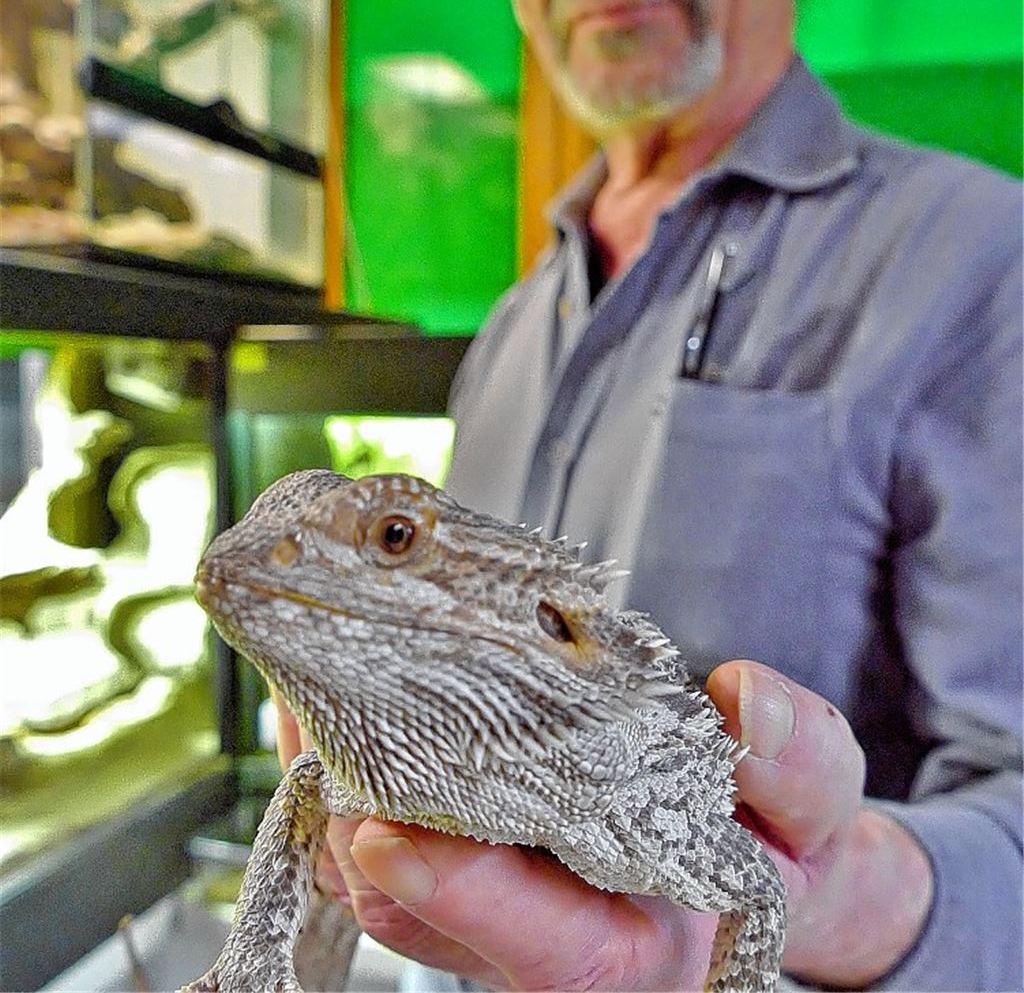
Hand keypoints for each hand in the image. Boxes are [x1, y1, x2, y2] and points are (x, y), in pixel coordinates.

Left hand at [275, 663, 932, 990]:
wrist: (754, 856)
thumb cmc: (780, 841)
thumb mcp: (818, 808)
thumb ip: (800, 768)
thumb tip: (749, 702)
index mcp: (642, 950)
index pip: (551, 949)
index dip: (469, 899)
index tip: (391, 836)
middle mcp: (548, 945)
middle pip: (432, 922)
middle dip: (365, 835)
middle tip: (316, 741)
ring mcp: (494, 916)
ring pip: (386, 885)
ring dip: (335, 799)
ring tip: (302, 707)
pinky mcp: (464, 872)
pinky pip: (381, 842)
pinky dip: (345, 776)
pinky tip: (322, 711)